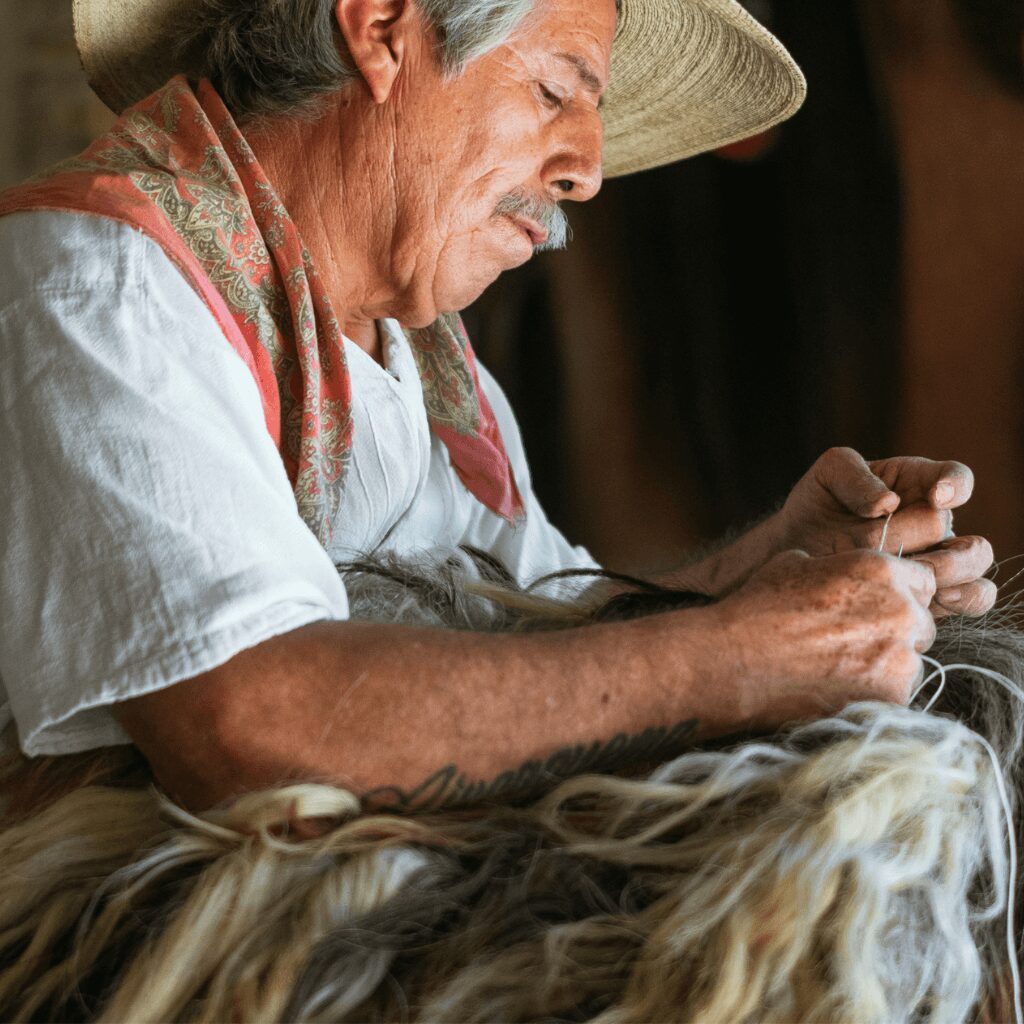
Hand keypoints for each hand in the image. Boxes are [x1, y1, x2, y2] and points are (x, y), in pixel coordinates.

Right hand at [711, 548, 936, 727]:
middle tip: (854, 644)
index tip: (876, 610)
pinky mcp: (893, 697)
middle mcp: (902, 610)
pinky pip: (897, 694)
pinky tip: (837, 690)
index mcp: (882, 571)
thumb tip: (836, 574)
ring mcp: (901, 657)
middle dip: (896, 633)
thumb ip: (834, 567)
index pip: (922, 581)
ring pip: (911, 662)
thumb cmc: (759, 608)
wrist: (737, 660)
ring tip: (839, 671)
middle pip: (922, 624)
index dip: (899, 596)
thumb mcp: (794, 565)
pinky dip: (874, 695)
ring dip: (886, 666)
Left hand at [772, 448, 994, 617]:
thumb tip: (888, 503)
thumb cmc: (816, 508)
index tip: (937, 497)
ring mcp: (937, 557)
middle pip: (965, 532)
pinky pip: (971, 597)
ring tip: (918, 579)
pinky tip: (931, 599)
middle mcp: (933, 522)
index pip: (955, 478)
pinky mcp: (931, 591)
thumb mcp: (826, 477)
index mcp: (916, 484)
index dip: (955, 486)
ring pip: (976, 566)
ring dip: (952, 574)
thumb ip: (854, 477)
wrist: (795, 552)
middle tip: (910, 558)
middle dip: (941, 548)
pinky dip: (962, 600)